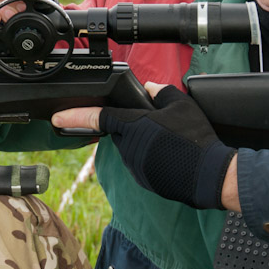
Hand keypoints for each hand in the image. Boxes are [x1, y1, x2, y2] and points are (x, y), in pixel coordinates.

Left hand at [54, 83, 236, 209]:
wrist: (212, 175)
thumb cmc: (197, 139)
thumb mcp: (182, 104)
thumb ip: (161, 92)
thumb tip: (149, 88)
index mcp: (135, 124)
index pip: (98, 118)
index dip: (74, 116)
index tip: (57, 118)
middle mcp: (129, 146)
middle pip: (120, 133)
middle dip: (133, 129)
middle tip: (161, 130)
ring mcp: (135, 166)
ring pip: (131, 149)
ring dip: (144, 145)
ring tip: (171, 144)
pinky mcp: (144, 180)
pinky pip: (141, 165)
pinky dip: (152, 160)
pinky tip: (171, 158)